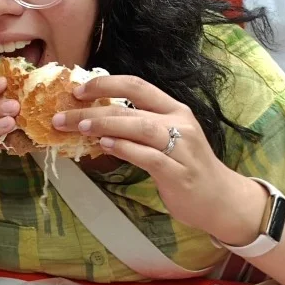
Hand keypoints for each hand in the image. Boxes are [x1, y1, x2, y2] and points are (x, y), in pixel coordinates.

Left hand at [51, 75, 266, 243]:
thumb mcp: (163, 140)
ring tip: (79, 127)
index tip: (77, 89)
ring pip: (140, 127)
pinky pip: (149, 156)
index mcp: (173, 110)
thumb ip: (135, 127)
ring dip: (106, 125)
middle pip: (131, 108)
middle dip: (93, 109)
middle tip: (62, 115)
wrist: (221, 200)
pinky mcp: (179, 173)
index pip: (137, 85)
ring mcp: (182, 148)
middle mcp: (180, 123)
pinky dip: (125, 149)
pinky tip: (105, 147)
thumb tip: (91, 120)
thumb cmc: (185, 167)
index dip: (106, 84)